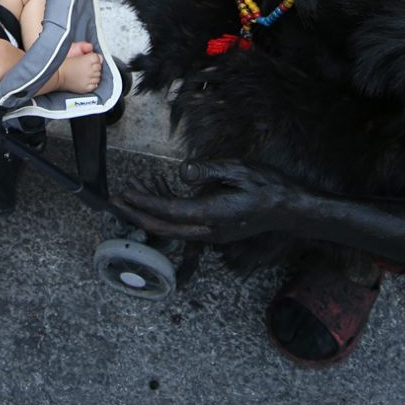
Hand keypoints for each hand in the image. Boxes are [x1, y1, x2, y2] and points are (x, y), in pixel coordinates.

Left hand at [111, 159, 297, 242]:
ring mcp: (210, 234)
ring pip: (170, 229)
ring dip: (149, 213)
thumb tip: (182, 173)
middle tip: (114, 201)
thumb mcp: (239, 170)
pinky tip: (158, 195)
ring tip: (130, 195)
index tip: (124, 192)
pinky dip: (165, 212)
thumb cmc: (267, 186)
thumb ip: (208, 171)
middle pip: (162, 228)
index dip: (143, 203)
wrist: (289, 209)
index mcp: (213, 214)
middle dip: (136, 215)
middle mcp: (208, 230)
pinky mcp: (213, 230)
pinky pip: (182, 225)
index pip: (169, 212)